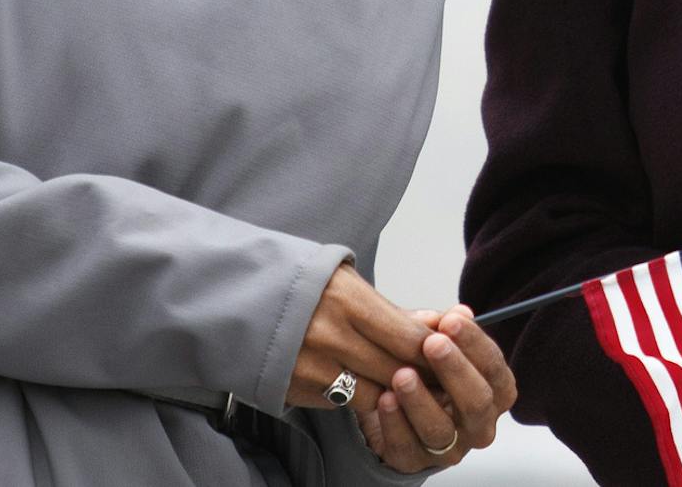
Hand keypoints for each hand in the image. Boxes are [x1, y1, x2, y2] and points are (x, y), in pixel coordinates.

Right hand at [287, 264, 437, 414]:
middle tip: (433, 375)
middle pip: (396, 370)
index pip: (409, 337)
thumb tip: (438, 324)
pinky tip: (352, 375)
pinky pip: (342, 402)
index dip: (434, 350)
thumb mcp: (345, 279)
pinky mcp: (295, 389)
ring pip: (374, 394)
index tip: (446, 354)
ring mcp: (311, 367)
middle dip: (419, 375)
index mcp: (347, 300)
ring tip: (393, 376)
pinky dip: (353, 393)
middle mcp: (330, 336)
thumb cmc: (299, 282)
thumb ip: (390, 309)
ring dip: (388, 388)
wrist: (235, 296)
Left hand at [356, 306, 517, 471]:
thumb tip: (461, 313)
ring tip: (402, 375)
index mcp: (494, 391)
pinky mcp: (417, 461)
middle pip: (477, 401)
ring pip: (442, 429)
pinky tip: (384, 399)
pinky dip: (395, 423)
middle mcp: (479, 422)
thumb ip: (444, 328)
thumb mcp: (432, 342)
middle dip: (455, 370)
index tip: (452, 321)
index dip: (475, 343)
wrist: (390, 405)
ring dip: (421, 400)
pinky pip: (407, 447)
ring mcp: (451, 447)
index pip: (494, 367)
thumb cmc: (423, 371)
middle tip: (432, 344)